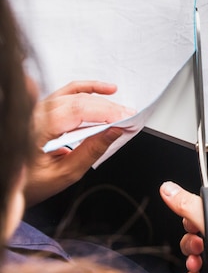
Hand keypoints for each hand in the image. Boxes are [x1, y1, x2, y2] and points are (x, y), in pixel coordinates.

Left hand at [25, 81, 135, 204]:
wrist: (10, 183)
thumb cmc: (29, 182)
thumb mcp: (63, 174)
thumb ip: (90, 152)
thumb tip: (113, 133)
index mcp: (37, 128)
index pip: (78, 111)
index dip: (105, 112)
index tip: (125, 119)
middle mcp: (36, 113)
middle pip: (80, 101)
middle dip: (109, 109)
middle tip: (130, 118)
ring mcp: (39, 107)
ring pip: (76, 95)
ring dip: (102, 101)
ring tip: (122, 110)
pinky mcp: (45, 107)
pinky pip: (68, 92)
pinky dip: (89, 89)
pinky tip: (107, 90)